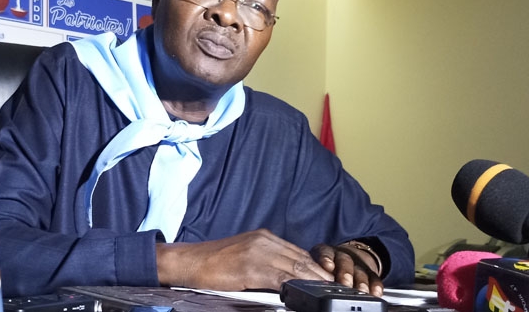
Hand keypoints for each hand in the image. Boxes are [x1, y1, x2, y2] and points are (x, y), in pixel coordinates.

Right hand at [156, 229, 333, 291]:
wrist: (190, 261)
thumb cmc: (214, 262)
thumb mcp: (245, 255)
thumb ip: (266, 261)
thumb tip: (285, 278)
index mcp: (264, 236)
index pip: (298, 252)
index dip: (316, 266)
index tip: (330, 278)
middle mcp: (264, 240)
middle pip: (301, 258)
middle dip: (321, 274)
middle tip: (337, 286)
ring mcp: (258, 252)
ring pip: (295, 266)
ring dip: (314, 280)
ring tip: (328, 290)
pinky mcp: (251, 267)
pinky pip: (280, 277)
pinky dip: (295, 285)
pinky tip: (304, 292)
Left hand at [310, 243, 383, 295]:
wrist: (349, 257)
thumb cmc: (326, 266)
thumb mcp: (315, 264)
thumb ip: (309, 272)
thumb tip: (294, 284)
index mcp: (324, 253)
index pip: (324, 252)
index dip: (326, 258)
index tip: (328, 266)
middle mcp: (341, 257)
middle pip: (344, 261)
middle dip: (345, 272)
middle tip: (345, 283)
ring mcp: (356, 264)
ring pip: (359, 270)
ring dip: (360, 281)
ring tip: (361, 291)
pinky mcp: (369, 272)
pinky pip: (374, 278)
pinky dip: (375, 285)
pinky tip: (375, 292)